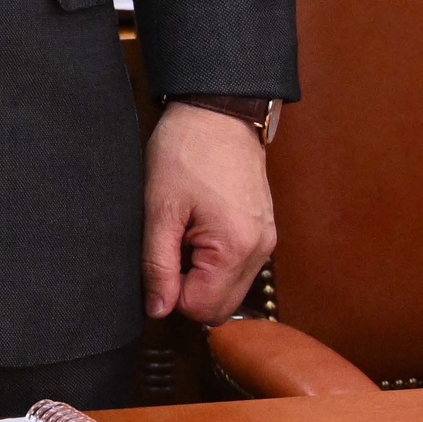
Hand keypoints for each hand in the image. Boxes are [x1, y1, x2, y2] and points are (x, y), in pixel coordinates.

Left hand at [143, 102, 278, 322]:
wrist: (218, 112)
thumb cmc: (186, 151)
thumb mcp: (159, 207)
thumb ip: (158, 264)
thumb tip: (158, 310)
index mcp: (236, 248)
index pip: (202, 308)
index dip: (170, 293)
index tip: (156, 260)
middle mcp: (260, 252)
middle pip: (220, 306)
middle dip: (187, 288)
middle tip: (167, 247)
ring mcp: (266, 242)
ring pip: (229, 288)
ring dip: (199, 274)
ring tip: (181, 233)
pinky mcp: (263, 232)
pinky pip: (237, 267)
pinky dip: (213, 260)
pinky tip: (196, 228)